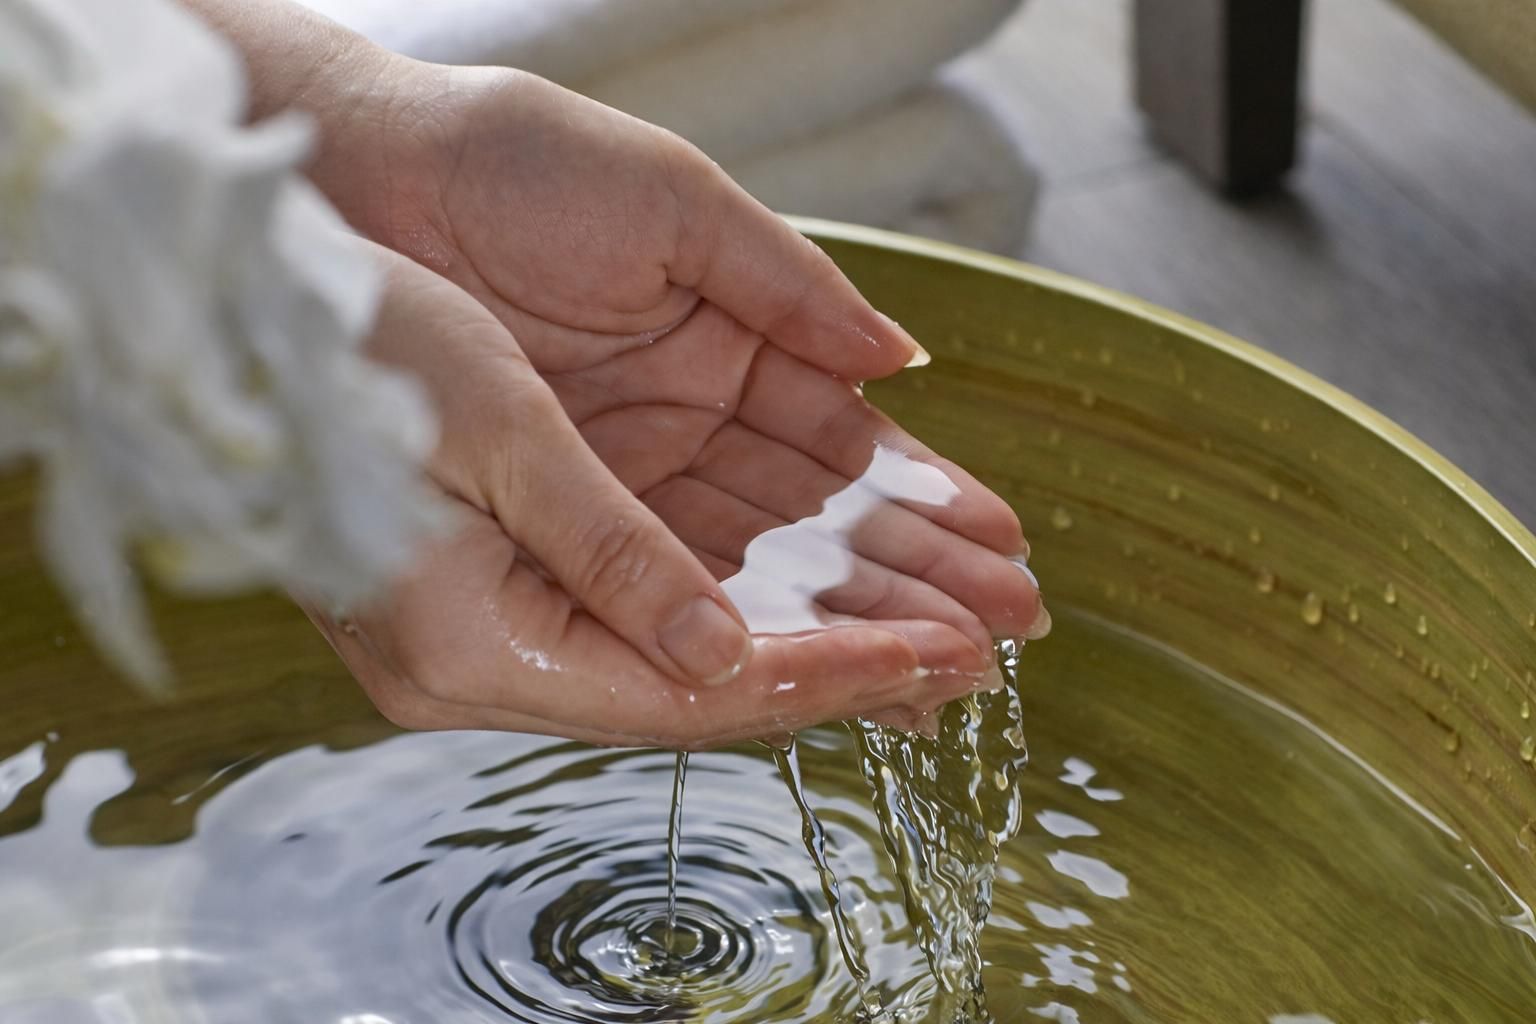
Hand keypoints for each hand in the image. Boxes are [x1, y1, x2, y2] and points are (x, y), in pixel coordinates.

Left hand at [313, 62, 1044, 661]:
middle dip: (913, 578)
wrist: (366, 177)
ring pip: (755, 566)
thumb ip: (787, 286)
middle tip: (1006, 635)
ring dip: (850, 618)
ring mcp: (624, 475)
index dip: (927, 501)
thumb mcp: (675, 207)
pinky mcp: (558, 511)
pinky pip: (662, 582)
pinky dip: (742, 623)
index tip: (1005, 552)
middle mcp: (685, 425)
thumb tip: (900, 359)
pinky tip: (821, 662)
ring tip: (942, 671)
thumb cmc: (517, 163)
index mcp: (730, 342)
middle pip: (817, 523)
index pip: (849, 447)